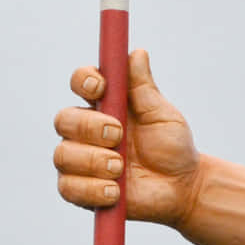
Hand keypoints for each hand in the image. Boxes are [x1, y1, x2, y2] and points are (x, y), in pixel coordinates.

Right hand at [54, 49, 203, 228]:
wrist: (181, 188)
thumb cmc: (172, 147)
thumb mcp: (162, 115)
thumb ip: (144, 88)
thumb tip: (136, 53)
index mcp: (105, 104)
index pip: (80, 82)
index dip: (84, 80)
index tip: (100, 87)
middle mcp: (86, 130)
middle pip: (64, 119)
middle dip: (89, 127)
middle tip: (118, 136)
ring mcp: (80, 161)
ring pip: (63, 154)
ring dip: (92, 161)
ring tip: (120, 168)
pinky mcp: (81, 190)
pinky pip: (68, 188)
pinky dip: (91, 189)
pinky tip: (114, 191)